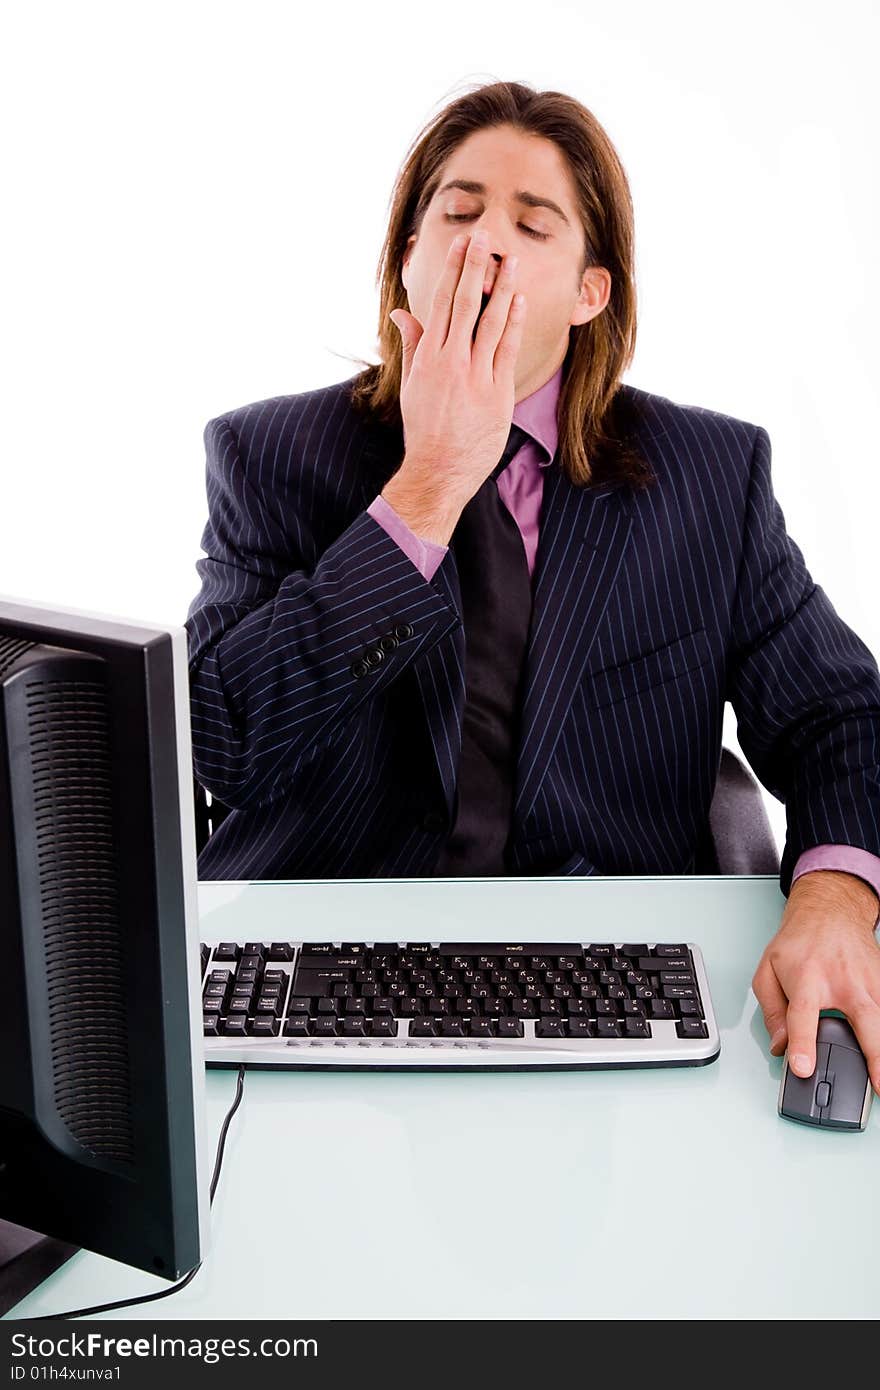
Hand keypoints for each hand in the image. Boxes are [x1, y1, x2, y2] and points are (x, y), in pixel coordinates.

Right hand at [388, 228, 526, 508]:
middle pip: (465, 303)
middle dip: (475, 267)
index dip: (453, 270)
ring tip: (511, 260)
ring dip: (502, 287)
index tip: (462, 245)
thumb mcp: (411, 385)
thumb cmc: (424, 429)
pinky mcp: (497, 393)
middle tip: (485, 237)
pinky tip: (519, 300)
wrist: (439, 471)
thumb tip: (401, 313)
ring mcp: (475, 376)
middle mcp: (451, 361)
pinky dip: (513, 322)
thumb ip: (412, 346)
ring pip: (491, 321)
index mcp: (428, 357)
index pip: (442, 303)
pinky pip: (507, 349)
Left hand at [752, 869, 879, 1095]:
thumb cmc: (799, 942)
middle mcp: (843, 981)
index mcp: (807, 977)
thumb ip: (772, 1012)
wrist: (830, 911)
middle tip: (876, 1085)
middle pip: (864, 1019)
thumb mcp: (768, 970)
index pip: (803, 1015)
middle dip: (873, 1055)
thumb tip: (780, 1046)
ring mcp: (869, 983)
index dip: (802, 1044)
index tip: (802, 1067)